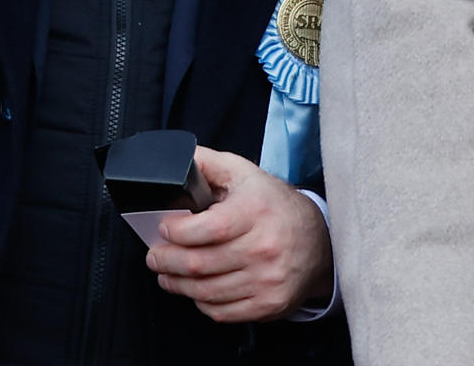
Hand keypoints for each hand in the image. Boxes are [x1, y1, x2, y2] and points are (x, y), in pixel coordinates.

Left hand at [144, 147, 332, 322]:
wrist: (319, 242)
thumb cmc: (274, 206)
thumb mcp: (244, 173)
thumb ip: (207, 163)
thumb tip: (175, 161)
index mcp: (256, 211)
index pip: (208, 228)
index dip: (178, 232)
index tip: (163, 229)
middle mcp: (264, 247)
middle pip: (200, 264)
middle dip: (166, 261)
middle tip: (154, 257)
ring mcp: (267, 280)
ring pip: (206, 291)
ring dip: (177, 284)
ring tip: (166, 274)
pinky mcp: (268, 304)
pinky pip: (221, 311)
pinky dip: (201, 302)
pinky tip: (195, 289)